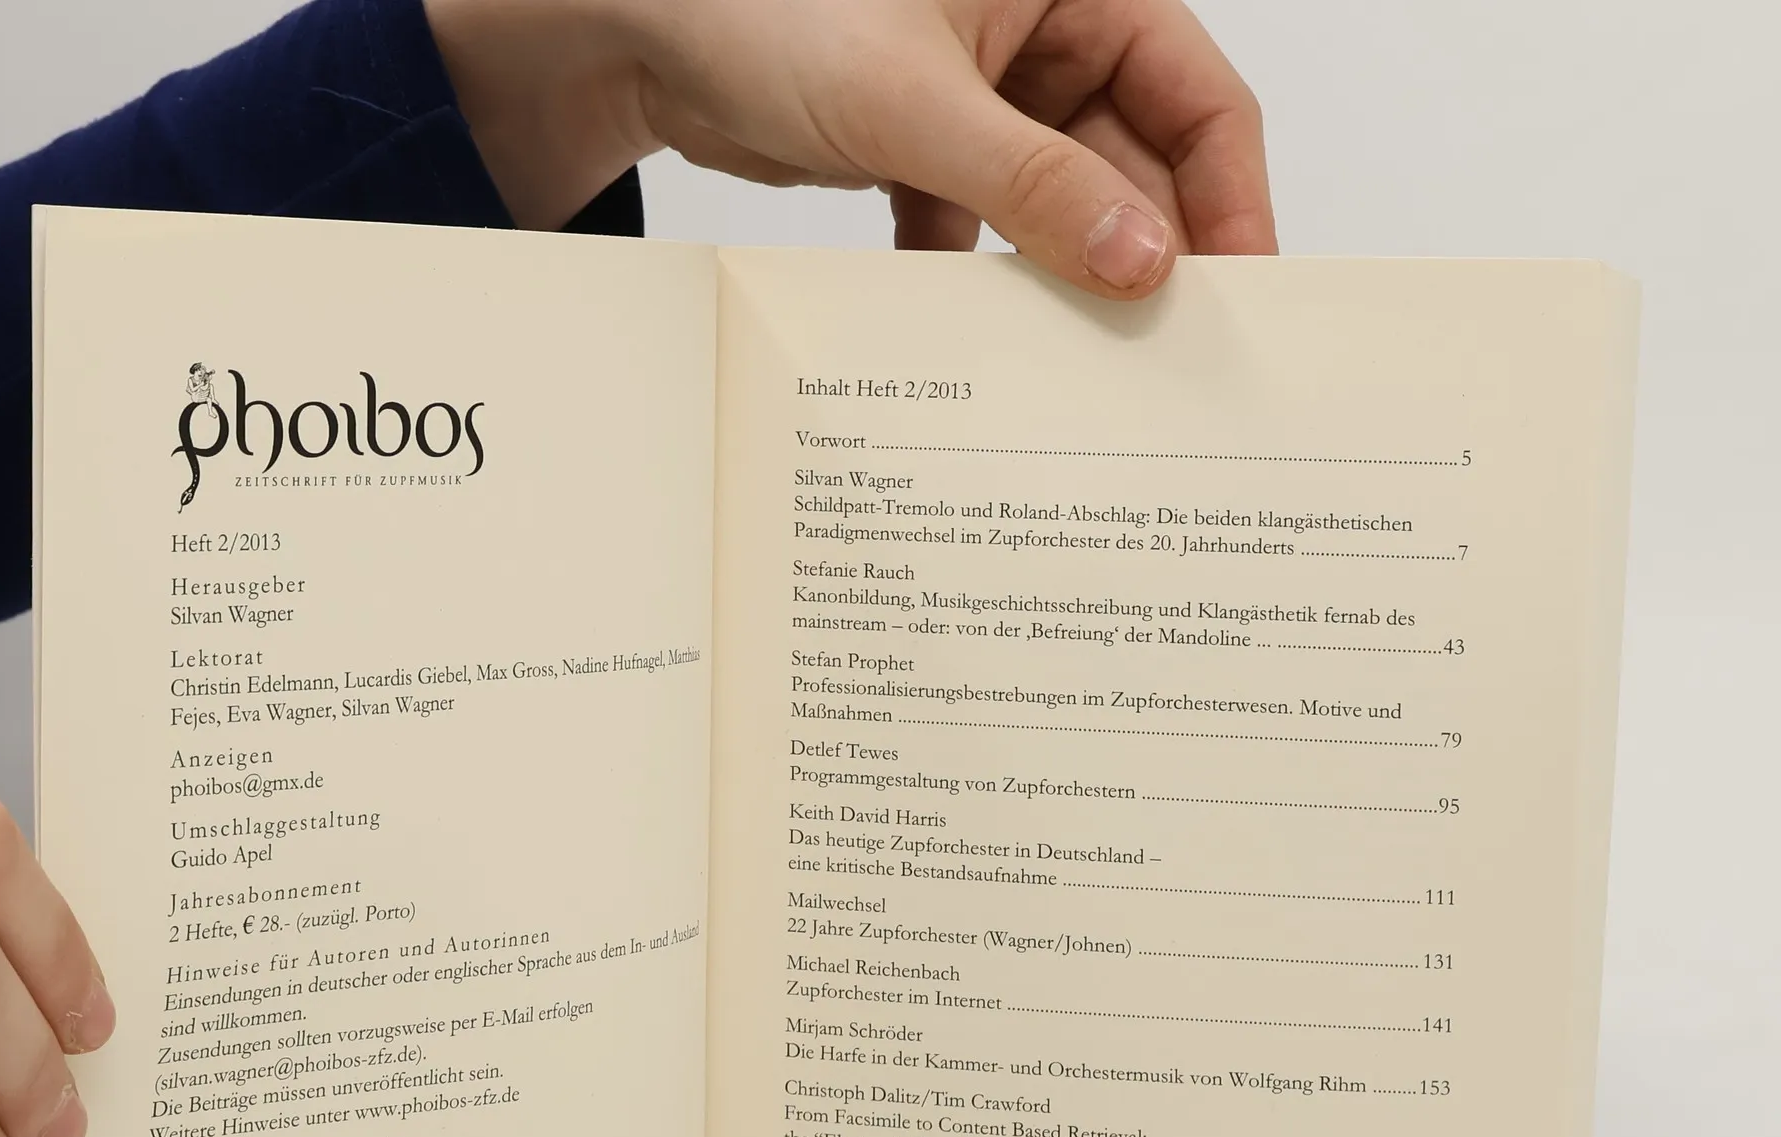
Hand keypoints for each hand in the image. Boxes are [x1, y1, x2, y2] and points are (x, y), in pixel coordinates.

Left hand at [427, 0, 1273, 296]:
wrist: (634, 33)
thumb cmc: (760, 6)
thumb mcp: (915, 102)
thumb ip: (1034, 186)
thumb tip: (1142, 262)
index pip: (1195, 92)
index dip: (1227, 194)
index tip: (1238, 288)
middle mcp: (1039, 36)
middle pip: (1135, 161)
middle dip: (1146, 252)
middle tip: (1165, 355)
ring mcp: (983, 100)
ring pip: (1061, 205)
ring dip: (1063, 278)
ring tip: (1083, 364)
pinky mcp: (928, 152)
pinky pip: (986, 229)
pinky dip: (981, 281)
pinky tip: (979, 338)